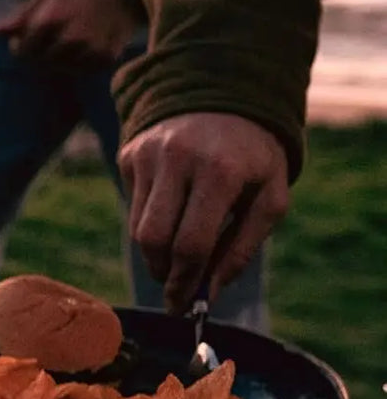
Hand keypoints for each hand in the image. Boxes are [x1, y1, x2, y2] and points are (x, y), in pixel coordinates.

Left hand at [0, 0, 135, 67]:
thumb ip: (22, 14)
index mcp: (51, 20)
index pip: (23, 52)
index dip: (20, 46)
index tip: (23, 38)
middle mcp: (71, 39)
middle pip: (42, 63)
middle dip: (39, 53)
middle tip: (47, 38)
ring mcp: (91, 50)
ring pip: (63, 69)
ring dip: (59, 59)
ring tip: (65, 40)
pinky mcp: (107, 57)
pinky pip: (84, 70)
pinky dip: (80, 62)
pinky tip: (82, 46)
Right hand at [118, 112, 290, 313]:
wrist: (226, 93)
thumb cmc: (253, 156)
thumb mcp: (269, 198)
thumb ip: (241, 248)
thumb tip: (209, 293)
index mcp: (220, 170)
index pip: (190, 243)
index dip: (185, 281)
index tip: (184, 305)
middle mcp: (178, 158)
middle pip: (153, 240)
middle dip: (164, 273)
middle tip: (176, 288)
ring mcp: (148, 154)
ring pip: (137, 227)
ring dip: (156, 253)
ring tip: (178, 254)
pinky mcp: (130, 153)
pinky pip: (133, 205)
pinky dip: (150, 222)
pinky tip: (172, 210)